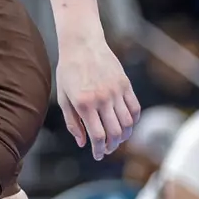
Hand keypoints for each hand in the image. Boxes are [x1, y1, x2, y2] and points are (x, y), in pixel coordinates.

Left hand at [55, 31, 139, 160]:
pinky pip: (135, 109)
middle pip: (115, 133)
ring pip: (127, 124)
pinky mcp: (125, 84)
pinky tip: (125, 124)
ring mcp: (116, 91)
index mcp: (84, 103)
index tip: (98, 155)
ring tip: (117, 138)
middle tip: (107, 149)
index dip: (99, 150)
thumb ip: (72, 122)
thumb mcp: (63, 96)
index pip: (98, 136)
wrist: (81, 43)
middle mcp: (102, 98)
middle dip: (111, 146)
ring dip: (124, 136)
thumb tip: (83, 143)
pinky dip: (133, 121)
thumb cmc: (68, 70)